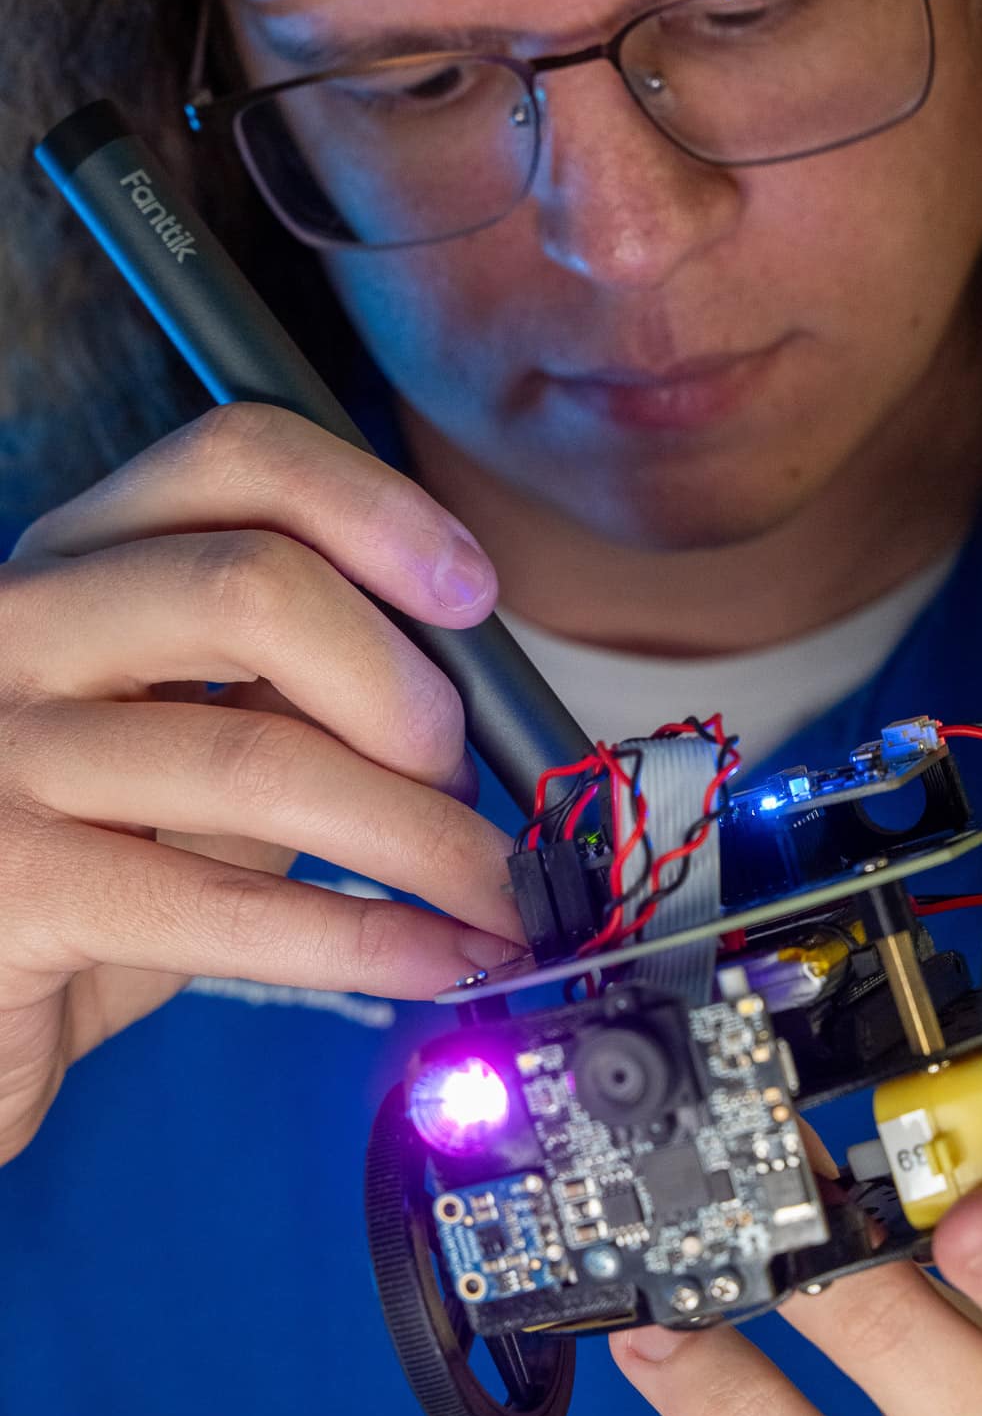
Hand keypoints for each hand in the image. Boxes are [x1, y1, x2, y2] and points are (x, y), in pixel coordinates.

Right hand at [0, 402, 522, 1165]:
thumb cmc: (87, 859)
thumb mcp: (180, 742)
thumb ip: (283, 686)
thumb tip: (465, 686)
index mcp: (79, 559)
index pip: (235, 457)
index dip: (376, 509)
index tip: (473, 593)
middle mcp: (22, 628)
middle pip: (250, 586)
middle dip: (399, 683)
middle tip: (459, 766)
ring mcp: (0, 757)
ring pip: (257, 759)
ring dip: (421, 836)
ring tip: (498, 884)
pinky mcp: (7, 894)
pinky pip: (223, 909)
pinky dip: (365, 941)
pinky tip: (445, 958)